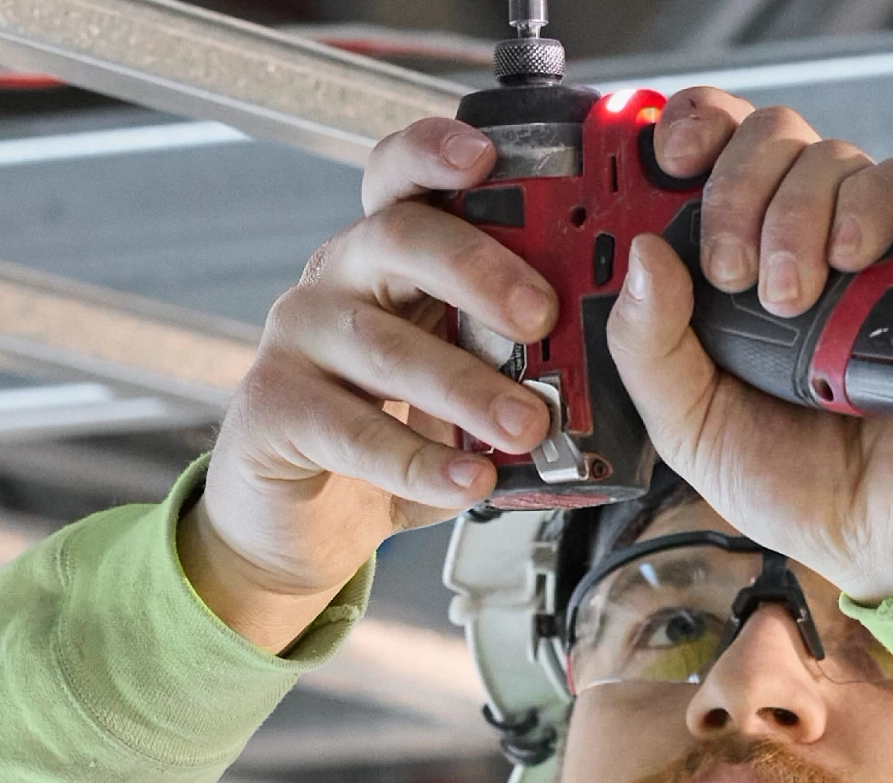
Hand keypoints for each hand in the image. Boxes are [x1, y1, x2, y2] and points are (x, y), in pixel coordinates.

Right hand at [185, 107, 574, 651]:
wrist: (305, 517)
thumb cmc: (393, 434)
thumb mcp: (462, 383)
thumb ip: (515, 356)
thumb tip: (615, 344)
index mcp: (386, 257)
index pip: (402, 180)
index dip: (435, 155)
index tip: (488, 157)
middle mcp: (338, 279)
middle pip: (398, 241)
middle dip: (476, 271)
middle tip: (541, 316)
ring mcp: (299, 340)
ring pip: (383, 346)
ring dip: (465, 387)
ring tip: (527, 426)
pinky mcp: (276, 409)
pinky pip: (353, 431)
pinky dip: (420, 461)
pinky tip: (471, 482)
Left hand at [611, 94, 892, 600]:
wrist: (884, 539)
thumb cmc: (798, 487)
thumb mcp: (691, 430)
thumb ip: (648, 351)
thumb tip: (642, 255)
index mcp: (737, 267)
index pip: (714, 153)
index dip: (690, 130)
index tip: (667, 158)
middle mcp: (802, 239)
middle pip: (770, 140)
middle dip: (737, 189)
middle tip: (732, 272)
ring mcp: (869, 243)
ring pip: (830, 156)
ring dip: (796, 214)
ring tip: (793, 301)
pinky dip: (869, 205)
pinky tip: (850, 262)